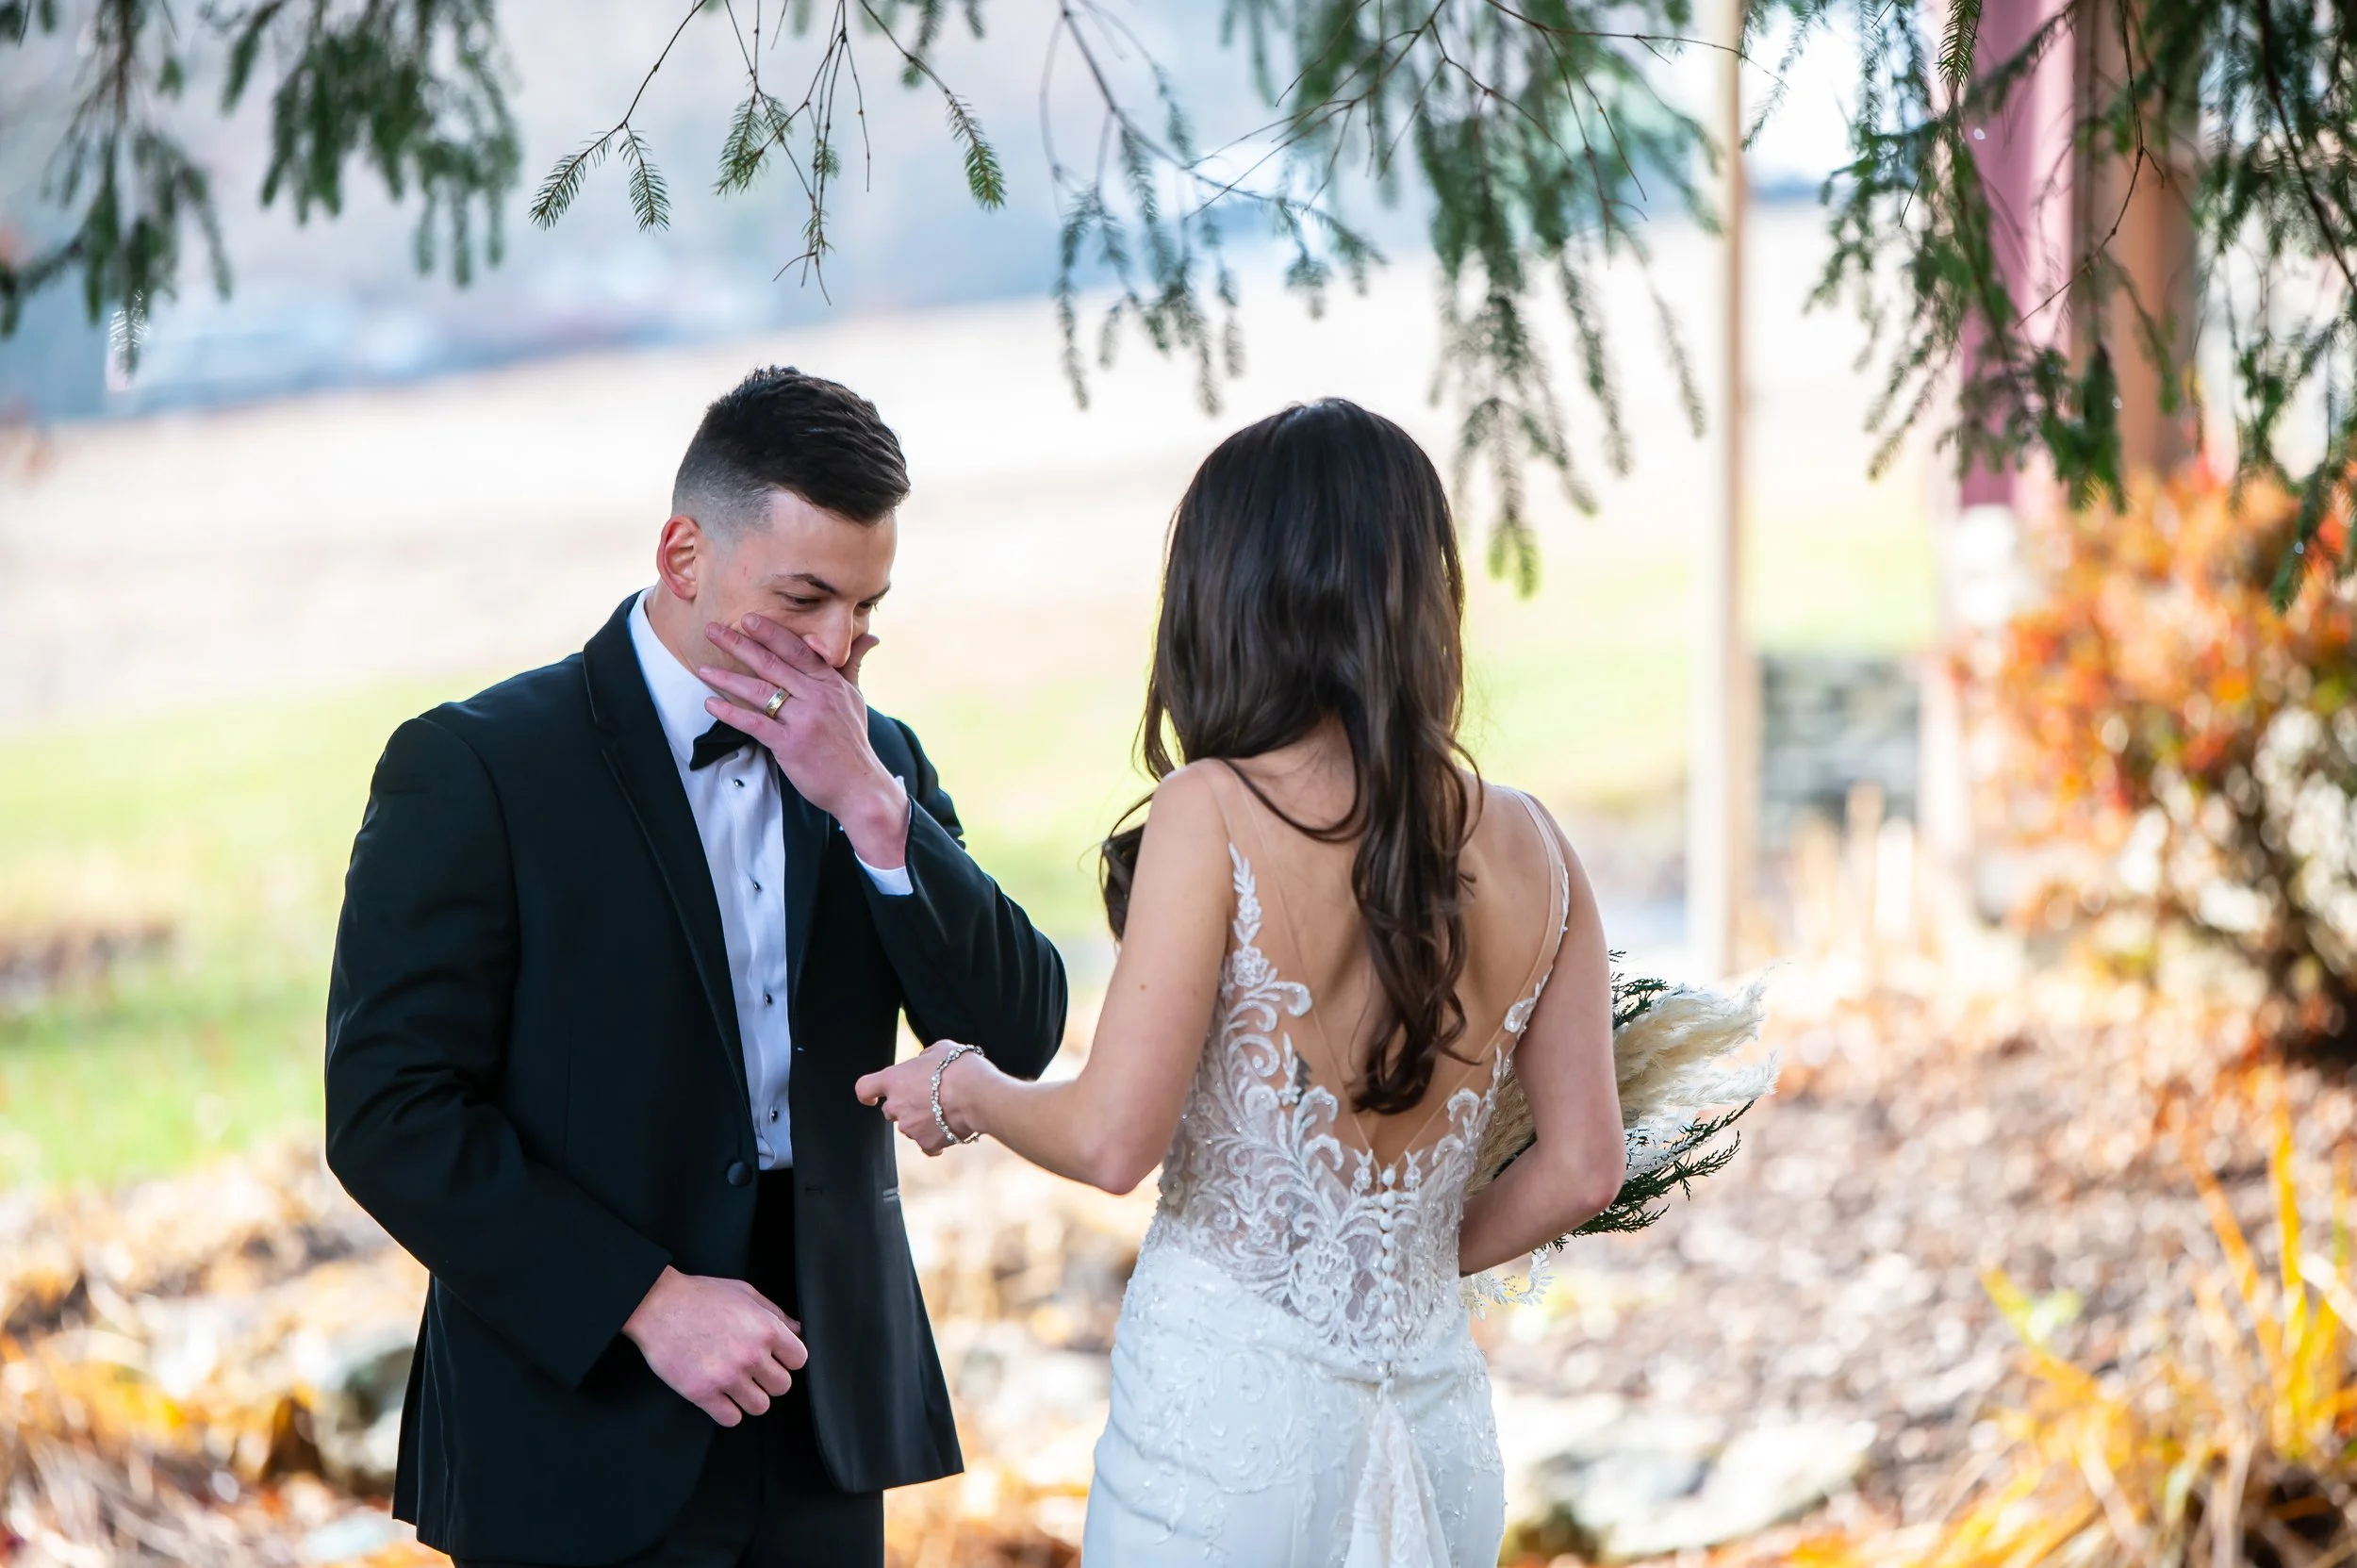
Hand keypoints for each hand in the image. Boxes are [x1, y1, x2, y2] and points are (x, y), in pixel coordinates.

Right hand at [622, 1266, 807, 1425]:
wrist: (656, 1304)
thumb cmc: (700, 1296)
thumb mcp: (745, 1293)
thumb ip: (775, 1313)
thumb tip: (798, 1331)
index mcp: (765, 1328)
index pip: (799, 1360)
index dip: (787, 1359)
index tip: (775, 1357)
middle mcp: (750, 1354)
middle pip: (782, 1386)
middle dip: (769, 1379)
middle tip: (753, 1370)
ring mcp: (726, 1376)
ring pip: (760, 1406)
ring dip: (750, 1397)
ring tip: (737, 1384)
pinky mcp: (701, 1393)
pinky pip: (731, 1419)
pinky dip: (728, 1411)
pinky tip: (721, 1396)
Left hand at [698, 616, 908, 868]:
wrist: (860, 786)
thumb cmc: (852, 742)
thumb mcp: (855, 698)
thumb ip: (853, 665)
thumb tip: (870, 637)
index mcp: (831, 683)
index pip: (798, 650)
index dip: (771, 633)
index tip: (748, 619)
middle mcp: (818, 696)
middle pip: (773, 664)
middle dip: (740, 644)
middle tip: (714, 629)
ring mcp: (804, 720)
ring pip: (760, 691)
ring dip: (728, 678)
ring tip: (703, 668)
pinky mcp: (790, 744)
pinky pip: (755, 724)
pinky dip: (731, 713)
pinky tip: (711, 704)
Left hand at [856, 1041, 985, 1156]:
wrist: (977, 1095)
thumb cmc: (959, 1067)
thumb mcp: (940, 1050)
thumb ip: (924, 1058)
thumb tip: (924, 1062)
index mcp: (894, 1080)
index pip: (864, 1088)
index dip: (867, 1094)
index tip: (872, 1098)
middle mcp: (896, 1106)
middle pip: (890, 1111)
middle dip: (904, 1107)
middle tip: (928, 1099)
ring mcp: (910, 1128)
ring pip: (909, 1127)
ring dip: (922, 1121)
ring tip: (947, 1110)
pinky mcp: (926, 1143)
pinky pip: (926, 1145)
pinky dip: (935, 1140)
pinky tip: (951, 1130)